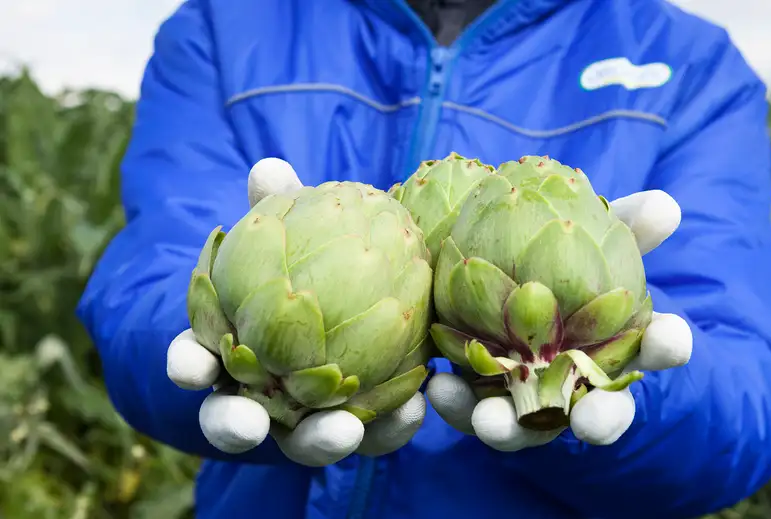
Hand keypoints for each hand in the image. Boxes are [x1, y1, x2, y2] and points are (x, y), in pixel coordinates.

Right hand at [166, 158, 426, 466]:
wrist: (362, 294)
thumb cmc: (308, 261)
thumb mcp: (294, 231)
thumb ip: (279, 208)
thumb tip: (271, 168)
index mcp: (230, 349)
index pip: (196, 361)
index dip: (189, 365)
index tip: (191, 368)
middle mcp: (261, 393)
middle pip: (234, 420)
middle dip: (236, 425)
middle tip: (250, 423)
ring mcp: (309, 417)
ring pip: (304, 441)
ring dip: (320, 439)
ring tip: (343, 430)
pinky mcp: (362, 425)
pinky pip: (373, 436)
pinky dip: (390, 427)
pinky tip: (414, 408)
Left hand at [426, 189, 692, 450]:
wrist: (495, 270)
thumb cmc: (559, 256)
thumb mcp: (591, 234)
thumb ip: (625, 224)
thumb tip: (665, 205)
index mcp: (620, 342)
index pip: (657, 347)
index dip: (668, 344)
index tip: (672, 338)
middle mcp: (579, 384)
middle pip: (601, 414)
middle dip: (600, 421)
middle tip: (591, 422)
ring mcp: (529, 399)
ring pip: (527, 428)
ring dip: (509, 428)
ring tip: (489, 420)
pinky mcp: (480, 397)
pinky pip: (470, 410)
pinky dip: (456, 403)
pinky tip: (438, 385)